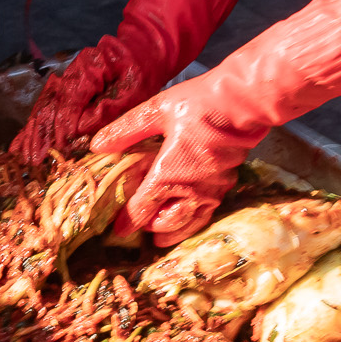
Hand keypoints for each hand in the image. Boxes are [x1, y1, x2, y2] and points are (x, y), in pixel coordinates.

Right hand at [11, 36, 160, 158]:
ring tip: (25, 155)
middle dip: (41, 135)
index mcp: (87, 69)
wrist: (140, 53)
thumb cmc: (140, 72)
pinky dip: (34, 127)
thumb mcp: (133, 92)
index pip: (69, 102)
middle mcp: (70, 73)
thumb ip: (108, 111)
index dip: (63, 128)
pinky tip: (21, 143)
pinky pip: (45, 108)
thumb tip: (81, 132)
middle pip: (49, 105)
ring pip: (42, 108)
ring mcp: (64, 80)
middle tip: (34, 159)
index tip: (60, 150)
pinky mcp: (63, 89)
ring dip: (33, 133)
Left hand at [90, 76, 249, 244]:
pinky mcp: (225, 187)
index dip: (127, 222)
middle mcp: (190, 192)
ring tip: (161, 237)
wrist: (243, 104)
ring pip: (188, 225)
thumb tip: (97, 145)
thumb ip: (125, 130)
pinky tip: (189, 218)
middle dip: (150, 228)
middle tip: (139, 227)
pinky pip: (206, 215)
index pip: (141, 210)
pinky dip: (193, 223)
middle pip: (165, 224)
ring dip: (172, 232)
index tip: (118, 228)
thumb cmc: (199, 105)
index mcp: (167, 177)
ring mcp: (211, 193)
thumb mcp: (156, 111)